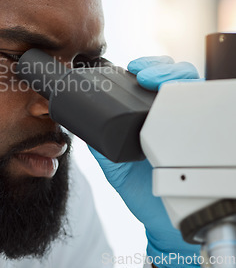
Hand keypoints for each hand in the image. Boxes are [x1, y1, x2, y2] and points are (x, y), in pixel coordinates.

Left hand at [90, 56, 200, 267]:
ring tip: (155, 82)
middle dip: (159, 68)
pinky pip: (209, 109)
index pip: (150, 80)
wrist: (161, 218)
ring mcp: (190, 124)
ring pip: (192, 86)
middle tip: (142, 74)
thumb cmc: (139, 187)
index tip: (131, 69)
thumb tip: (76, 121)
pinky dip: (198, 97)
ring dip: (175, 77)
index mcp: (147, 115)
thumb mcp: (111, 160)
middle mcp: (171, 115)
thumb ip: (96, 139)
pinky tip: (180, 98)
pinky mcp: (206, 136)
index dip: (144, 68)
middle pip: (173, 77)